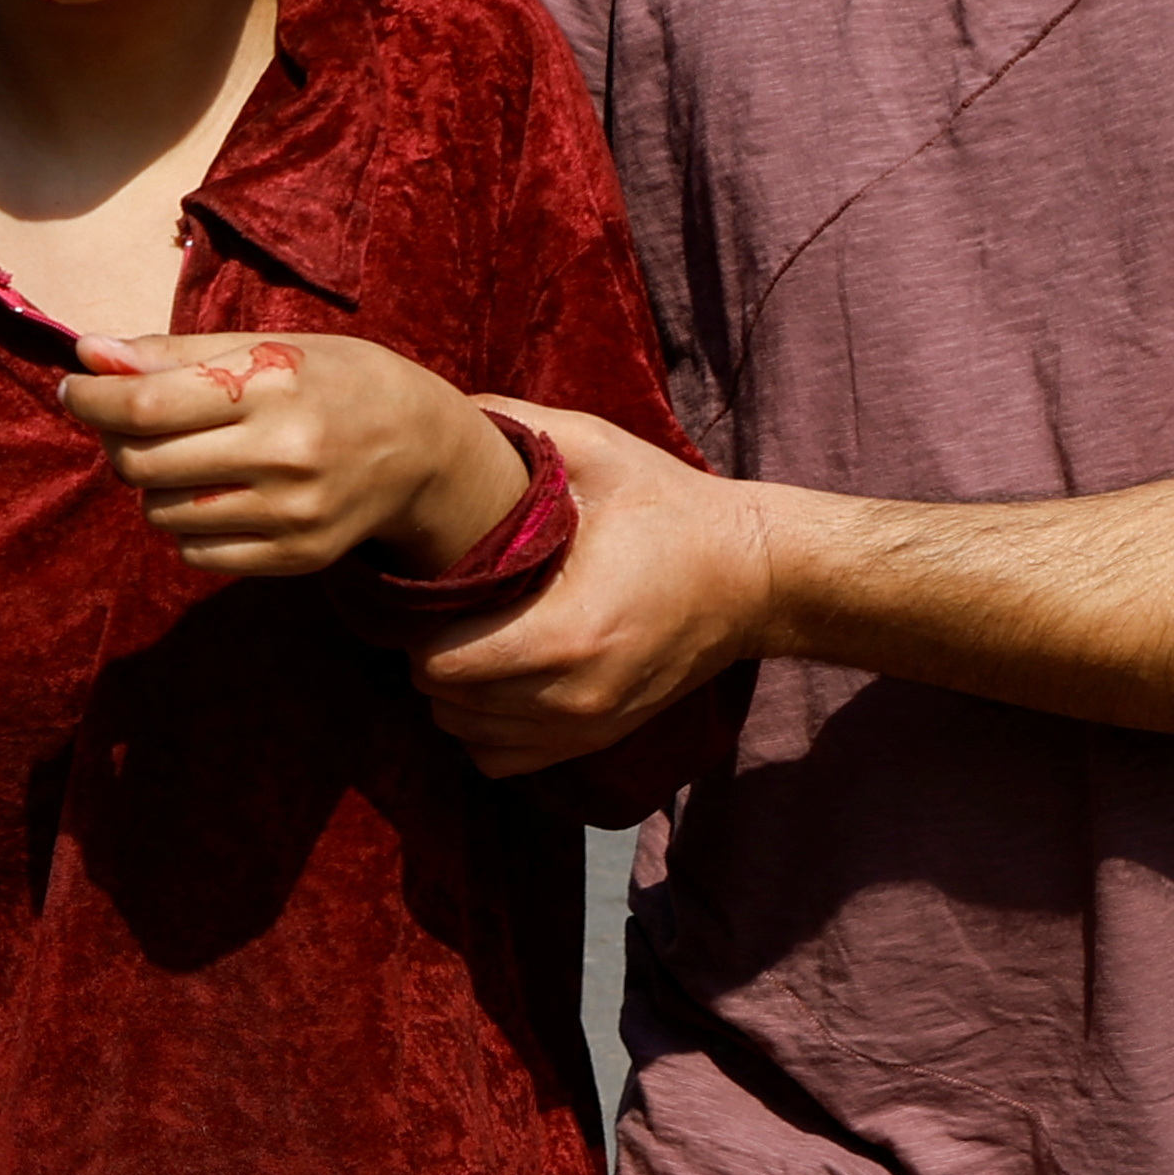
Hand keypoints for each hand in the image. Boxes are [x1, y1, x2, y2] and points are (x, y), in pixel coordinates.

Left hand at [57, 332, 523, 578]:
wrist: (424, 448)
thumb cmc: (335, 382)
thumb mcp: (267, 347)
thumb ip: (176, 354)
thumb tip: (89, 353)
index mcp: (274, 387)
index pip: (148, 404)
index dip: (93, 399)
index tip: (73, 387)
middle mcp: (284, 455)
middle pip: (144, 464)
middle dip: (117, 441)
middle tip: (127, 421)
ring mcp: (292, 515)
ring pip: (163, 514)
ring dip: (152, 486)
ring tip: (185, 457)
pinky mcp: (295, 557)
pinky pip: (197, 554)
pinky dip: (187, 525)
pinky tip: (215, 494)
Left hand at [408, 405, 777, 772]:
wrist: (754, 578)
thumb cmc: (672, 510)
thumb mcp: (599, 449)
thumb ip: (514, 424)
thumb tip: (437, 415)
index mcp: (567, 633)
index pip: (440, 663)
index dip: (419, 621)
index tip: (430, 583)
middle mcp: (573, 696)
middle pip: (445, 702)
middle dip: (430, 652)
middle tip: (444, 604)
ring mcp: (587, 727)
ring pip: (466, 735)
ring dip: (454, 692)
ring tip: (470, 634)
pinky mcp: (596, 740)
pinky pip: (500, 759)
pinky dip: (483, 725)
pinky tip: (496, 674)